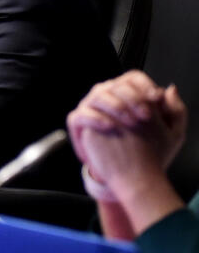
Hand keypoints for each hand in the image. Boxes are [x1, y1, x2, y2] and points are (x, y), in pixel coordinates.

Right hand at [67, 70, 186, 174]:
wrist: (130, 173)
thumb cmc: (149, 150)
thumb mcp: (171, 133)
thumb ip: (174, 111)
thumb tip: (168, 91)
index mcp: (127, 94)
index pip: (133, 79)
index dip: (144, 85)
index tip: (156, 98)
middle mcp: (107, 96)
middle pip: (115, 85)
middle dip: (132, 98)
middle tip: (145, 115)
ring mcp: (91, 107)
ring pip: (98, 96)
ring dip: (115, 106)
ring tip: (129, 123)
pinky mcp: (78, 123)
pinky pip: (80, 116)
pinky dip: (94, 119)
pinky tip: (109, 126)